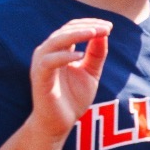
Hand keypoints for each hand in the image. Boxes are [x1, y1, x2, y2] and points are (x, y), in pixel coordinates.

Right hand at [28, 18, 111, 139]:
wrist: (59, 124)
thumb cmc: (73, 99)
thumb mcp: (90, 73)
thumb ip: (96, 54)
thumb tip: (104, 33)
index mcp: (59, 50)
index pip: (71, 28)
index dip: (90, 24)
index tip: (109, 26)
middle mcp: (47, 53)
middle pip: (65, 31)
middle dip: (87, 27)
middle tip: (106, 28)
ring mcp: (41, 64)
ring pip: (56, 41)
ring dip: (76, 35)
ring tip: (94, 33)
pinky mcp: (39, 77)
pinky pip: (49, 61)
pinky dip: (64, 57)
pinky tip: (81, 56)